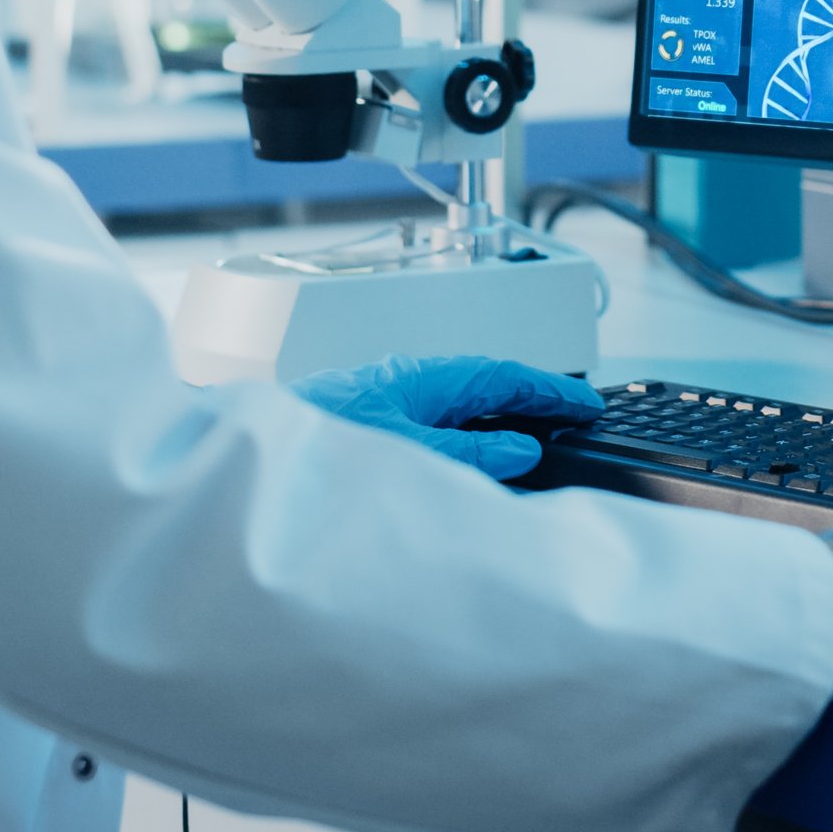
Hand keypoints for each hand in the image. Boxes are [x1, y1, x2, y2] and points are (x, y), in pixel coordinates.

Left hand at [289, 354, 603, 480]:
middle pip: (479, 384)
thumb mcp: (410, 453)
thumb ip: (470, 454)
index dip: (547, 390)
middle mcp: (402, 384)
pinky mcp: (364, 428)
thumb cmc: (314, 444)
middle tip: (570, 414)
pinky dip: (464, 432)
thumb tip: (519, 450)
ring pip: (454, 403)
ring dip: (495, 415)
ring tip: (533, 434)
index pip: (499, 376)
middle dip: (528, 397)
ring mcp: (383, 403)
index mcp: (420, 378)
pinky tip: (468, 455)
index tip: (584, 403)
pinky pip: (432, 422)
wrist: (248, 454)